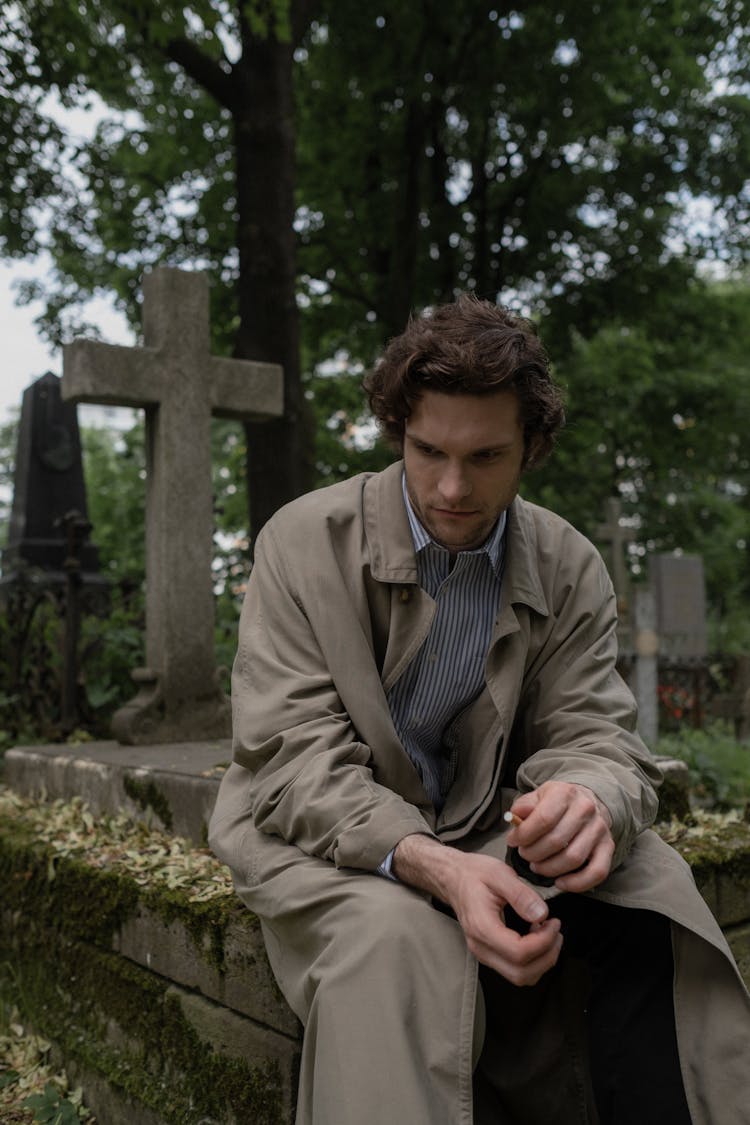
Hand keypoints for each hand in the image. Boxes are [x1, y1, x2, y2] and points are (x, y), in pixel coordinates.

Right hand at [393, 834, 562, 986]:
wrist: (453, 878)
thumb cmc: (474, 873)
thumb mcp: (499, 873)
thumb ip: (521, 894)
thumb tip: (542, 914)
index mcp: (483, 928)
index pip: (520, 953)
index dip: (544, 942)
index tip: (554, 922)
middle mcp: (481, 947)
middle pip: (521, 973)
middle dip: (547, 956)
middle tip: (556, 932)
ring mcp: (483, 953)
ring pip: (520, 976)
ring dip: (542, 961)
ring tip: (549, 934)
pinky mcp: (488, 954)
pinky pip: (515, 970)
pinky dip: (533, 961)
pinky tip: (536, 937)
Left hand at [506, 781, 614, 892]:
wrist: (586, 800)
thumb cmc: (556, 803)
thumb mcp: (537, 796)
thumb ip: (524, 806)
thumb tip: (515, 816)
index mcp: (565, 793)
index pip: (543, 819)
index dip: (524, 835)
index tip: (513, 841)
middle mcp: (585, 809)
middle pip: (557, 841)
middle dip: (534, 853)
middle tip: (525, 855)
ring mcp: (599, 829)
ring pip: (574, 858)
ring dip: (550, 868)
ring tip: (537, 866)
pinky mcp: (608, 847)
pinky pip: (597, 872)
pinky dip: (577, 883)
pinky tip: (560, 882)